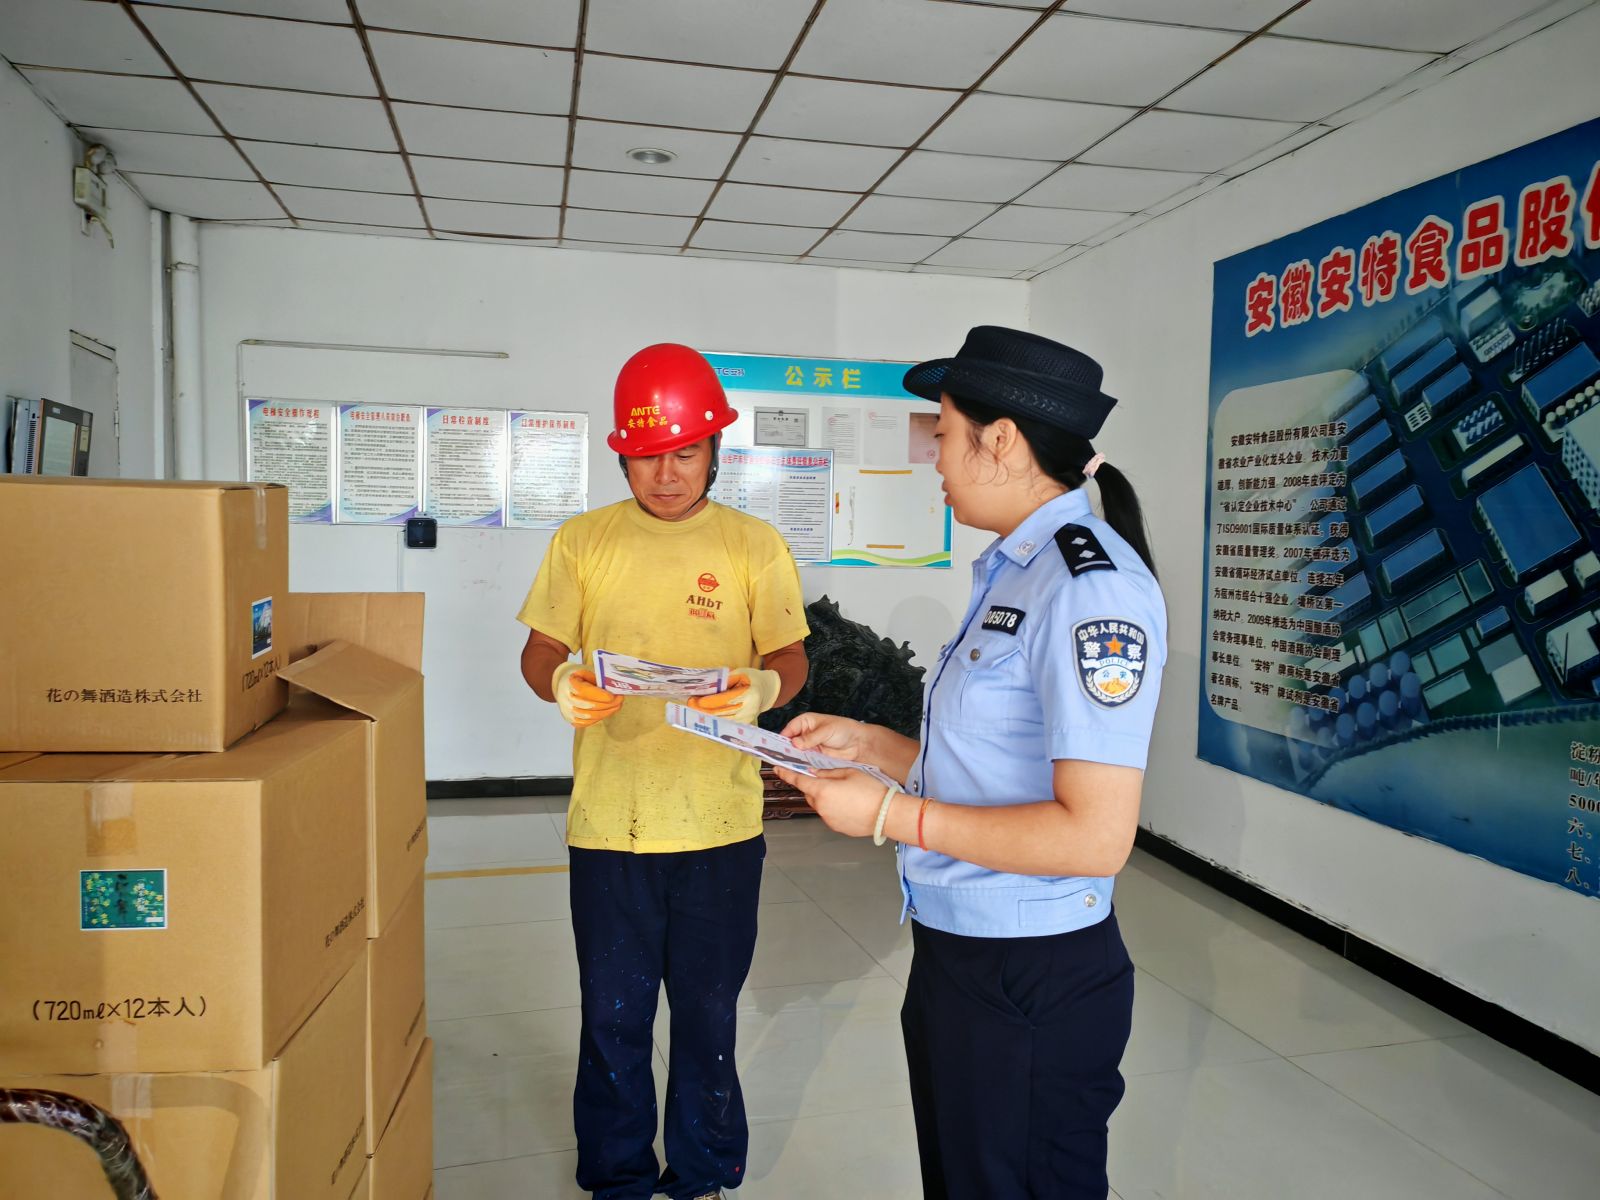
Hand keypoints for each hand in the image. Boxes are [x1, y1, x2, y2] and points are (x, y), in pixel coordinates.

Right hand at [552, 662, 621, 727]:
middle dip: (607, 705)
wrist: (562, 684)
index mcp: (569, 683)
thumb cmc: (579, 676)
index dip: (600, 696)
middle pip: (589, 706)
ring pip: (589, 717)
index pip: (584, 692)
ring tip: (617, 706)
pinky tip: (607, 711)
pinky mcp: (570, 720)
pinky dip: (599, 718)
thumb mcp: (587, 671)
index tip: (613, 696)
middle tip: (620, 700)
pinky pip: (586, 723)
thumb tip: (614, 688)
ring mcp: (567, 711)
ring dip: (606, 712)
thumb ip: (598, 679)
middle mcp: (565, 699)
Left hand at [687, 668, 779, 722]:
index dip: (710, 701)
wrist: (767, 690)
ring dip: (706, 716)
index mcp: (750, 694)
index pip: (726, 700)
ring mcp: (747, 719)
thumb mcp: (740, 673)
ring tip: (692, 711)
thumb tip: (706, 687)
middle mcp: (750, 710)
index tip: (695, 700)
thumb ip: (725, 680)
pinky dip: (713, 720)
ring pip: (722, 721)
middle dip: (704, 710)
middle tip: (689, 705)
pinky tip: (702, 717)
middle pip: (722, 713)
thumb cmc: (752, 679)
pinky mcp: (743, 725)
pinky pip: (725, 724)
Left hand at [775, 766, 893, 838]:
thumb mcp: (849, 772)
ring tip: (845, 793)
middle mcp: (821, 806)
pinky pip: (828, 813)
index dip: (786, 774)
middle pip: (809, 793)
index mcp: (822, 790)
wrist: (886, 815)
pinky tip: (848, 804)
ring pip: (819, 804)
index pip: (798, 780)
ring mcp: (827, 819)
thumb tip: (816, 773)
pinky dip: (833, 807)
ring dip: (825, 797)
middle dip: (814, 785)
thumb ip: (828, 773)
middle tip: (829, 779)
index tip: (778, 769)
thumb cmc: (871, 791)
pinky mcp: (835, 827)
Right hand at [781, 712, 865, 760]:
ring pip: (796, 754)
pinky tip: (797, 770)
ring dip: (792, 759)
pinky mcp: (815, 758)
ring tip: (786, 767)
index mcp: (806, 722)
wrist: (859, 744)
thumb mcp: (826, 731)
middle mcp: (805, 734)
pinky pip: (805, 762)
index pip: (789, 729)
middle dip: (785, 750)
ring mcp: (809, 747)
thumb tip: (795, 743)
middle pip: (790, 743)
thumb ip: (811, 738)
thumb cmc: (844, 730)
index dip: (783, 738)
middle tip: (779, 759)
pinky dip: (801, 766)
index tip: (776, 747)